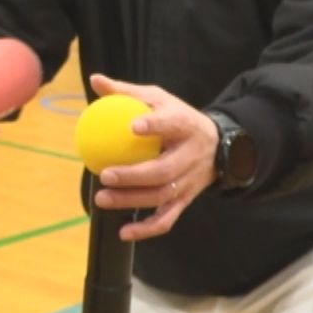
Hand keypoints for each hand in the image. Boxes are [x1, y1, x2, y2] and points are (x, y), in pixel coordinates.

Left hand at [84, 75, 220, 241]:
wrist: (217, 145)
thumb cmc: (176, 118)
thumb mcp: (157, 99)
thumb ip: (126, 92)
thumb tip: (95, 80)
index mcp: (185, 125)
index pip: (172, 123)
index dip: (155, 125)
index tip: (133, 125)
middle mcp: (190, 155)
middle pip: (164, 169)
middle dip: (134, 175)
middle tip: (105, 174)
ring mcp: (190, 180)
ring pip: (162, 195)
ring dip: (131, 200)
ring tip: (102, 198)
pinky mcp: (186, 199)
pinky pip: (167, 219)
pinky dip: (147, 229)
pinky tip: (123, 232)